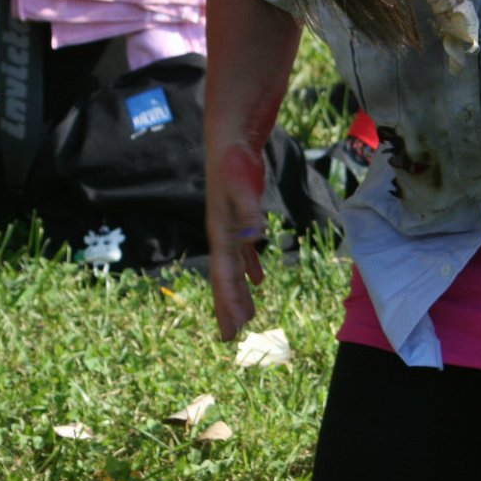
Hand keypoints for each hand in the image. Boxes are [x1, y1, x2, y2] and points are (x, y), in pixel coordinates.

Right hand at [207, 143, 268, 340]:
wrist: (232, 142)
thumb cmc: (235, 163)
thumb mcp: (244, 186)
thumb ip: (249, 212)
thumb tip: (254, 237)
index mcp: (221, 233)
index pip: (224, 275)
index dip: (229, 301)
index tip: (234, 326)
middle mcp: (223, 236)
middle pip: (224, 279)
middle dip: (227, 308)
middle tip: (230, 338)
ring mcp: (231, 229)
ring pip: (234, 270)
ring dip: (239, 294)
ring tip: (246, 318)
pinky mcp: (241, 220)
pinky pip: (245, 253)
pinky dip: (251, 269)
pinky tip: (258, 282)